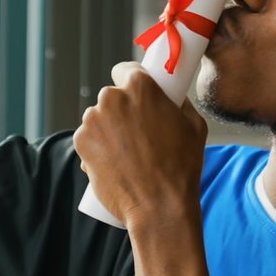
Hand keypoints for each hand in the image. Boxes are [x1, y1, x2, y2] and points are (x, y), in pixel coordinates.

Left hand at [73, 62, 208, 228]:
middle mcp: (112, 98)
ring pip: (98, 118)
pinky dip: (96, 146)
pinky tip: (114, 162)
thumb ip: (180, 103)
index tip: (135, 95)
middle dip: (121, 110)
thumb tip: (173, 97)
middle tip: (137, 133)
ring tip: (127, 153)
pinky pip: (88, 138)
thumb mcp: (194, 125)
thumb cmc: (181, 167)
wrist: (159, 206)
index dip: (131, 81)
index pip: (125, 70)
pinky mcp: (80, 143)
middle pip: (112, 97)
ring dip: (107, 129)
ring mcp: (93, 121)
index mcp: (140, 87)